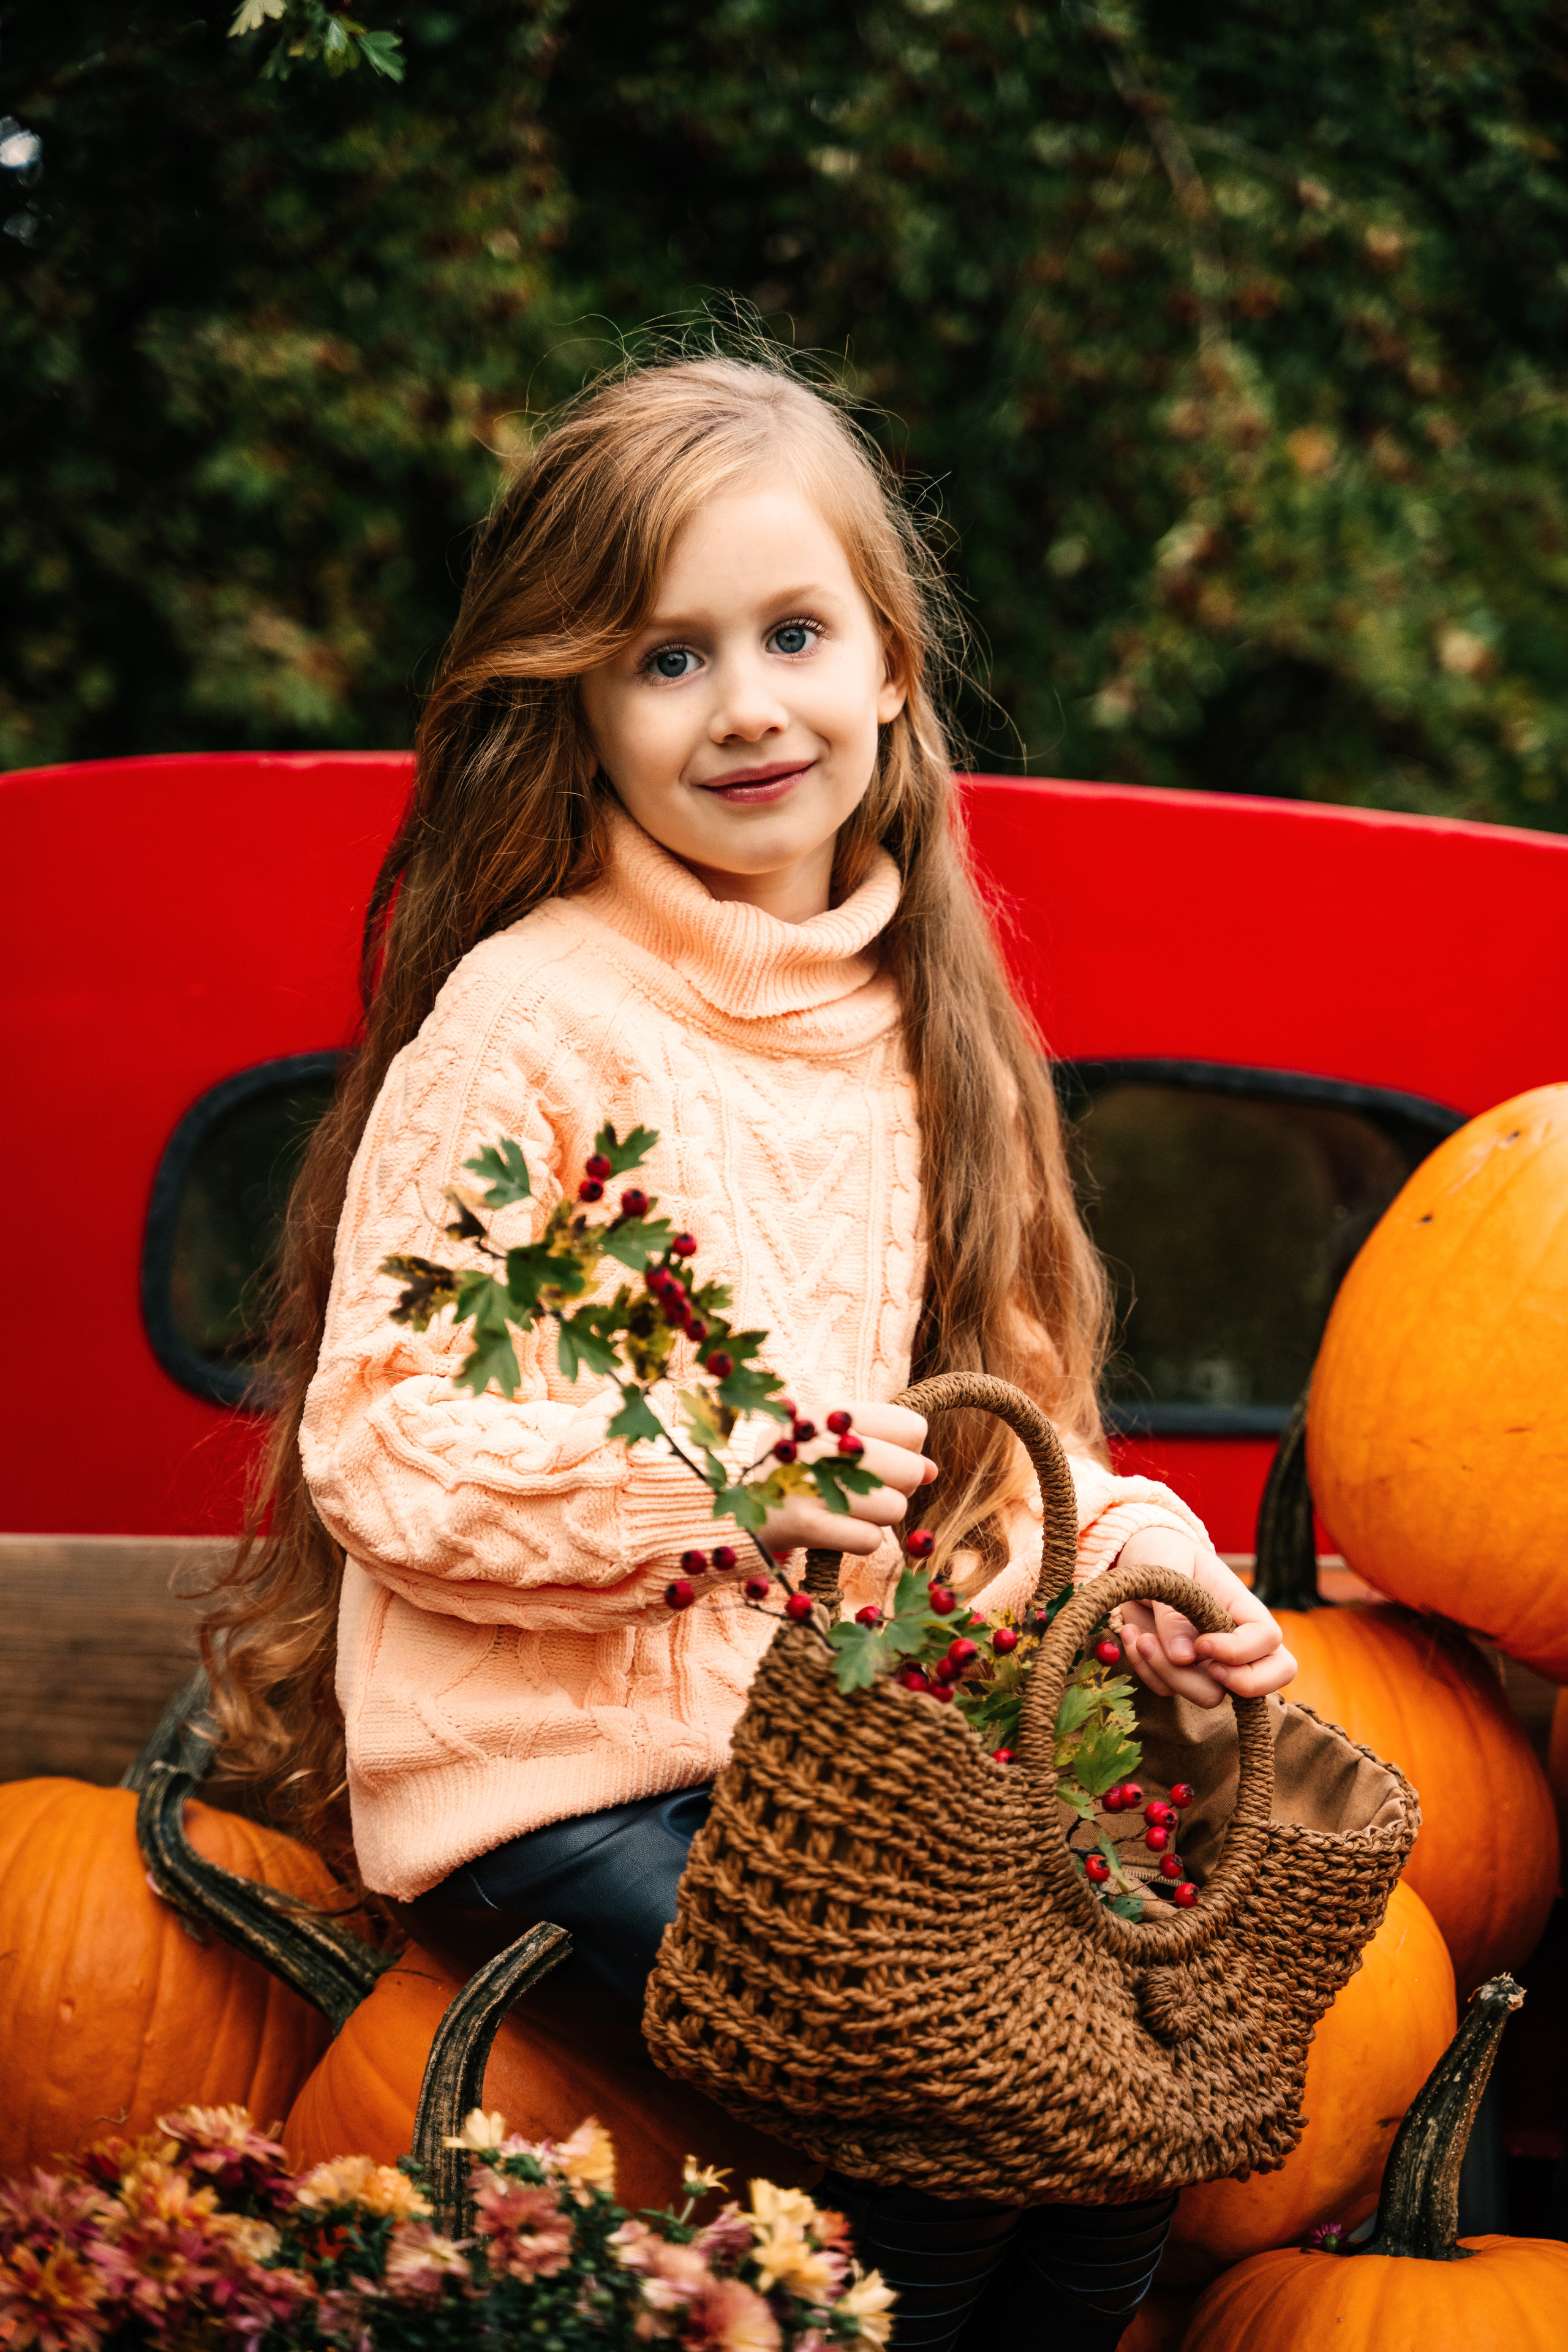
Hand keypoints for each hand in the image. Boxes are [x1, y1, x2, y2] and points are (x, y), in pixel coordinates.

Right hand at [756, 1401, 936, 1560]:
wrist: (730, 1514)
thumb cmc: (794, 1474)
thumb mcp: (830, 1446)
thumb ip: (883, 1448)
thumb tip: (931, 1470)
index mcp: (826, 1413)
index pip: (910, 1427)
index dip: (908, 1451)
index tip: (885, 1461)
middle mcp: (817, 1440)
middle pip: (907, 1469)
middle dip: (898, 1489)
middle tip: (869, 1493)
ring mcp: (807, 1481)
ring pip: (893, 1508)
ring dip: (880, 1518)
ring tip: (851, 1512)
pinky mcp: (801, 1523)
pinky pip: (869, 1539)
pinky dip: (861, 1540)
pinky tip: (839, 1530)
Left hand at [1110, 1527, 1296, 1708]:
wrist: (1137, 1555)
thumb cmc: (1164, 1552)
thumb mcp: (1168, 1567)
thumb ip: (1175, 1611)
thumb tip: (1184, 1658)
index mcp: (1242, 1608)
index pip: (1268, 1640)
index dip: (1241, 1652)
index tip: (1201, 1643)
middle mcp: (1234, 1641)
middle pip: (1261, 1684)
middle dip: (1229, 1685)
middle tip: (1194, 1662)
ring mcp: (1208, 1661)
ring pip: (1209, 1695)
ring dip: (1168, 1673)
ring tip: (1140, 1638)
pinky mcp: (1179, 1670)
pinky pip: (1169, 1690)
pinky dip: (1146, 1669)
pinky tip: (1131, 1635)